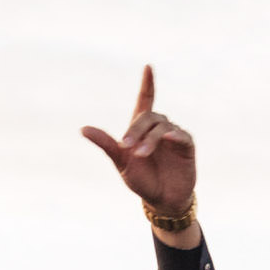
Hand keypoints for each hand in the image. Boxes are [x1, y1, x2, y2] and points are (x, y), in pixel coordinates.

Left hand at [80, 66, 197, 221]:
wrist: (162, 201)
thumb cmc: (142, 181)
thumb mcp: (121, 163)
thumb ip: (106, 145)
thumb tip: (83, 129)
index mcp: (142, 129)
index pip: (146, 100)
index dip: (147, 84)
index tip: (148, 67)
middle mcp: (158, 129)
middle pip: (149, 116)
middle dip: (137, 129)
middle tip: (126, 146)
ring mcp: (174, 137)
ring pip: (162, 127)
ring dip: (150, 139)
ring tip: (140, 155)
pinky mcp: (186, 147)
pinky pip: (181, 135)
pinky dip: (173, 135)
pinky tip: (166, 138)